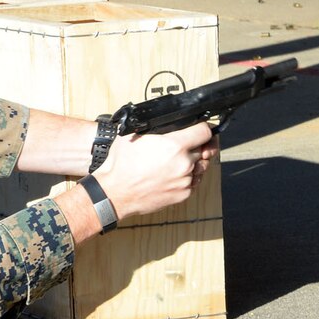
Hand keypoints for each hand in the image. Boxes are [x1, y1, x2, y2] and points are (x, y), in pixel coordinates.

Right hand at [92, 123, 213, 218]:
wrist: (114, 192)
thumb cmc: (120, 165)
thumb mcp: (133, 136)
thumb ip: (156, 128)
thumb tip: (167, 123)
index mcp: (174, 145)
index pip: (205, 132)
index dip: (202, 128)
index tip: (200, 130)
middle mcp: (184, 163)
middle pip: (204, 149)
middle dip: (195, 147)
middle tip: (182, 148)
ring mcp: (185, 180)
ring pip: (200, 167)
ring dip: (192, 163)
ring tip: (175, 163)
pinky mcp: (183, 194)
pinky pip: (193, 182)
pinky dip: (186, 178)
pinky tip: (171, 176)